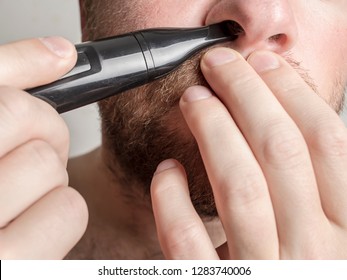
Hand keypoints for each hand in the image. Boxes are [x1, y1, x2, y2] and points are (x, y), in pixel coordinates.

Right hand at [0, 38, 87, 258]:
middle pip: (45, 153)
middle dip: (46, 150)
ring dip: (50, 185)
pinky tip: (27, 222)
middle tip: (23, 158)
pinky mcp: (19, 269)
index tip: (34, 119)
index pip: (13, 110)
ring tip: (18, 194)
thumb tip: (60, 53)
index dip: (36, 112)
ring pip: (63, 188)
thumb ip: (9, 73)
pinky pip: (69, 217)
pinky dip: (59, 215)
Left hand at [151, 48, 346, 258]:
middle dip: (247, 94)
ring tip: (194, 100)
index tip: (261, 62)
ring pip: (241, 186)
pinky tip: (166, 172)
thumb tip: (285, 116)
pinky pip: (189, 241)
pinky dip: (172, 200)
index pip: (326, 141)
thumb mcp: (318, 229)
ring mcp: (264, 274)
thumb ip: (310, 188)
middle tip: (218, 66)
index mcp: (343, 230)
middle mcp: (313, 252)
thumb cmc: (292, 265)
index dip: (292, 93)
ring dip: (213, 130)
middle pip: (281, 151)